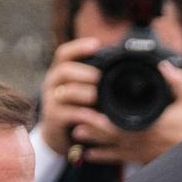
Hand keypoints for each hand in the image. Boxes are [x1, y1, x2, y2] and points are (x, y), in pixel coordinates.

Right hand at [38, 37, 105, 157]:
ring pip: (65, 92)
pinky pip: (69, 114)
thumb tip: (128, 64)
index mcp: (63, 73)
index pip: (65, 54)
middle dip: (82, 72)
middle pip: (64, 70)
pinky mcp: (55, 119)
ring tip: (95, 96)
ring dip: (82, 93)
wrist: (63, 136)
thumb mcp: (89, 92)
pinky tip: (99, 119)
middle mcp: (54, 83)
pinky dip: (86, 116)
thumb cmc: (80, 109)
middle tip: (97, 77)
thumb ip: (99, 80)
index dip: (79, 47)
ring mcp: (52, 101)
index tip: (96, 44)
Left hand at [74, 59, 181, 166]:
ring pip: (111, 147)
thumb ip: (178, 82)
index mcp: (151, 125)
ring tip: (76, 133)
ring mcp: (140, 151)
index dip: (103, 118)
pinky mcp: (141, 159)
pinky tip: (88, 154)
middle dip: (92, 128)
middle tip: (75, 119)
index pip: (122, 123)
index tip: (88, 110)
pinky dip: (102, 157)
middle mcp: (142, 140)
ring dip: (93, 141)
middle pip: (111, 135)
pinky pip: (118, 159)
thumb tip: (165, 65)